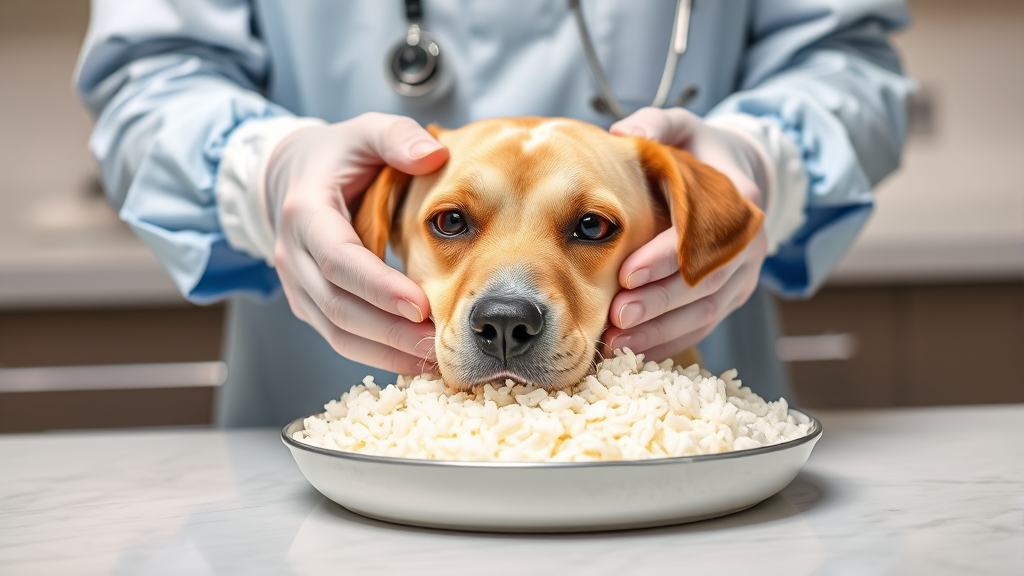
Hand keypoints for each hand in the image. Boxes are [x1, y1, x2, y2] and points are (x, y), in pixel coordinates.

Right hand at [266, 112, 448, 373]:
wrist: (289, 177)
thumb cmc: (337, 156)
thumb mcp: (365, 131)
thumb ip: (398, 137)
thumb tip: (434, 154)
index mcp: (305, 212)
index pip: (339, 259)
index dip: (378, 286)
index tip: (421, 304)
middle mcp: (292, 255)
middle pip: (339, 307)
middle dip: (390, 331)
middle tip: (439, 343)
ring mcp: (297, 286)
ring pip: (337, 332)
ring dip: (386, 351)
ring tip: (435, 359)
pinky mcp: (309, 304)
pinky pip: (340, 338)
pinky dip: (378, 354)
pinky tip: (417, 359)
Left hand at [603, 107, 768, 360]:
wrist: (743, 177)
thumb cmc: (702, 153)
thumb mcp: (684, 127)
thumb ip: (657, 124)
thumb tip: (623, 130)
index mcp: (738, 204)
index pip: (703, 237)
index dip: (667, 257)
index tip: (627, 271)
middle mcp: (747, 247)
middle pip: (705, 284)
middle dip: (659, 303)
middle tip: (617, 314)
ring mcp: (741, 278)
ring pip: (705, 313)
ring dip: (662, 331)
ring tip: (618, 342)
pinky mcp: (729, 300)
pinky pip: (702, 328)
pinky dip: (670, 343)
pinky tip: (633, 352)